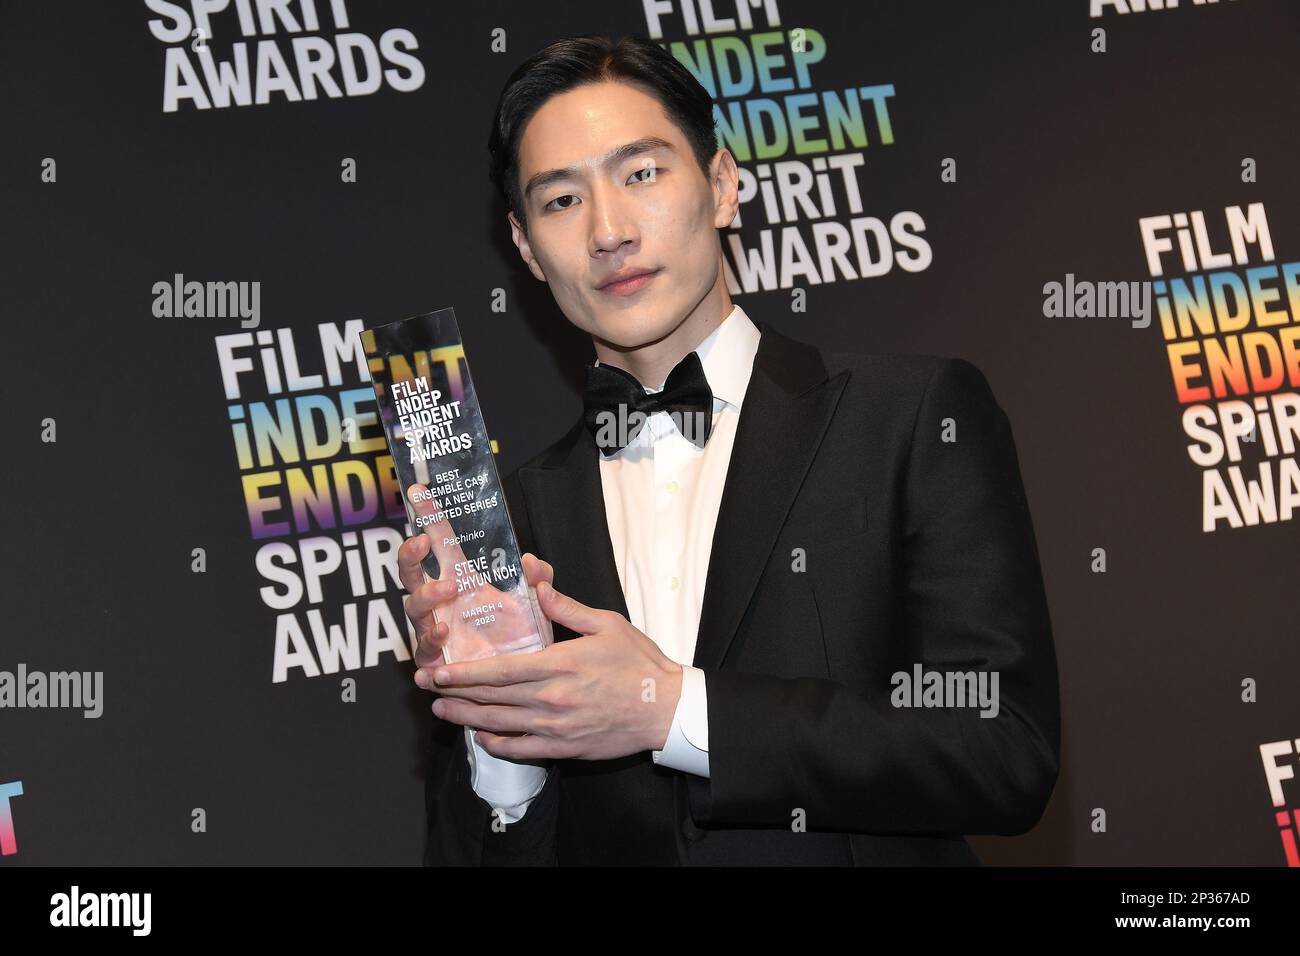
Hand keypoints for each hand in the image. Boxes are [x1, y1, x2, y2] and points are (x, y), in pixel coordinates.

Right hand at [397, 480, 553, 667]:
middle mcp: (441, 604)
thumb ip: (539, 580)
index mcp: (461, 581)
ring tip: (447, 591)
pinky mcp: (437, 663)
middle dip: (409, 557)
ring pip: (414, 610)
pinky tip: (440, 639)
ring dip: (426, 597)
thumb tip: (532, 561)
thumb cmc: (524, 633)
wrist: (526, 676)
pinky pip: (423, 655)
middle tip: (420, 544)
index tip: (419, 493)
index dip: (429, 518)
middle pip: (411, 574)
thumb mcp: (538, 602)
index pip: (440, 544)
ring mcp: (435, 631)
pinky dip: (428, 648)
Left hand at [416, 577, 684, 761]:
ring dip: (467, 718)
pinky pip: (524, 749)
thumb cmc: (639, 662)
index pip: (501, 670)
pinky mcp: (567, 747)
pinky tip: (481, 737)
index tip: (438, 669)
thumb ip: (567, 608)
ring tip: (441, 710)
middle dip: (455, 692)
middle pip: (493, 698)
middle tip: (426, 687)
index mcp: (560, 665)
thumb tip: (538, 586)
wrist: (666, 708)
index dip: (465, 672)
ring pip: (501, 725)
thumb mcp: (606, 624)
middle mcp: (552, 699)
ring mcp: (557, 727)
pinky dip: (499, 745)